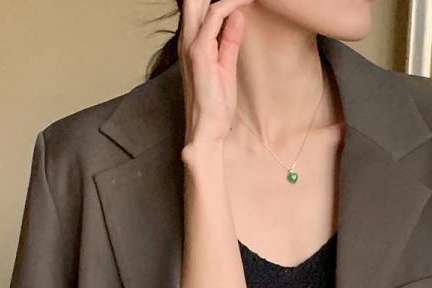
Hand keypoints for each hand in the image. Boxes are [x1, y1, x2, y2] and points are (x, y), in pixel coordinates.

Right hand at [180, 0, 249, 151]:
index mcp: (191, 42)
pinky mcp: (200, 52)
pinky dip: (230, 5)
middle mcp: (187, 39)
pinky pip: (215, 16)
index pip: (198, 5)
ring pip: (201, 1)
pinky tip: (244, 2)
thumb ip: (229, 40)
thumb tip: (237, 16)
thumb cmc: (215, 105)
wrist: (207, 131)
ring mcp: (191, 44)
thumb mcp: (226, 66)